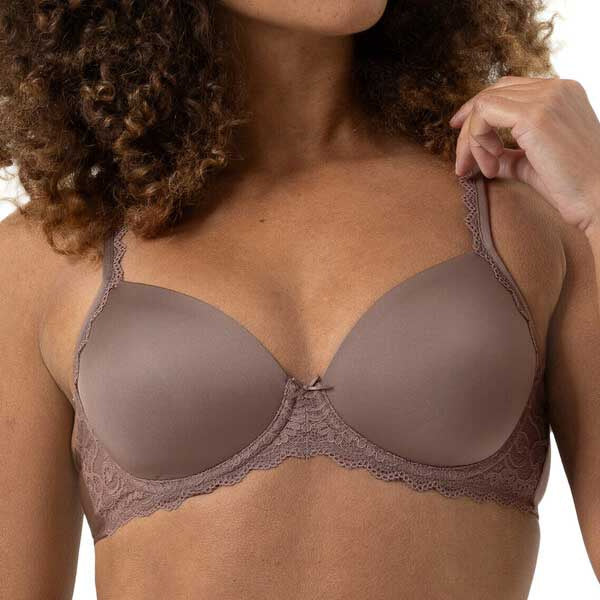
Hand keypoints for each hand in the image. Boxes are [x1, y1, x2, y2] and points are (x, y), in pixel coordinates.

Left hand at [449, 76, 599, 238]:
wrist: (599, 200)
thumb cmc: (573, 188)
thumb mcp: (534, 163)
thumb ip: (509, 155)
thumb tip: (484, 159)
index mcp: (562, 94)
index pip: (508, 90)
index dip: (479, 113)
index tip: (464, 140)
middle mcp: (556, 88)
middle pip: (492, 93)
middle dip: (469, 128)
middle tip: (461, 162)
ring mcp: (547, 97)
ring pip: (484, 104)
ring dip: (472, 141)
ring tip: (481, 170)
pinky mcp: (535, 115)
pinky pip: (484, 115)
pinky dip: (477, 142)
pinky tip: (489, 167)